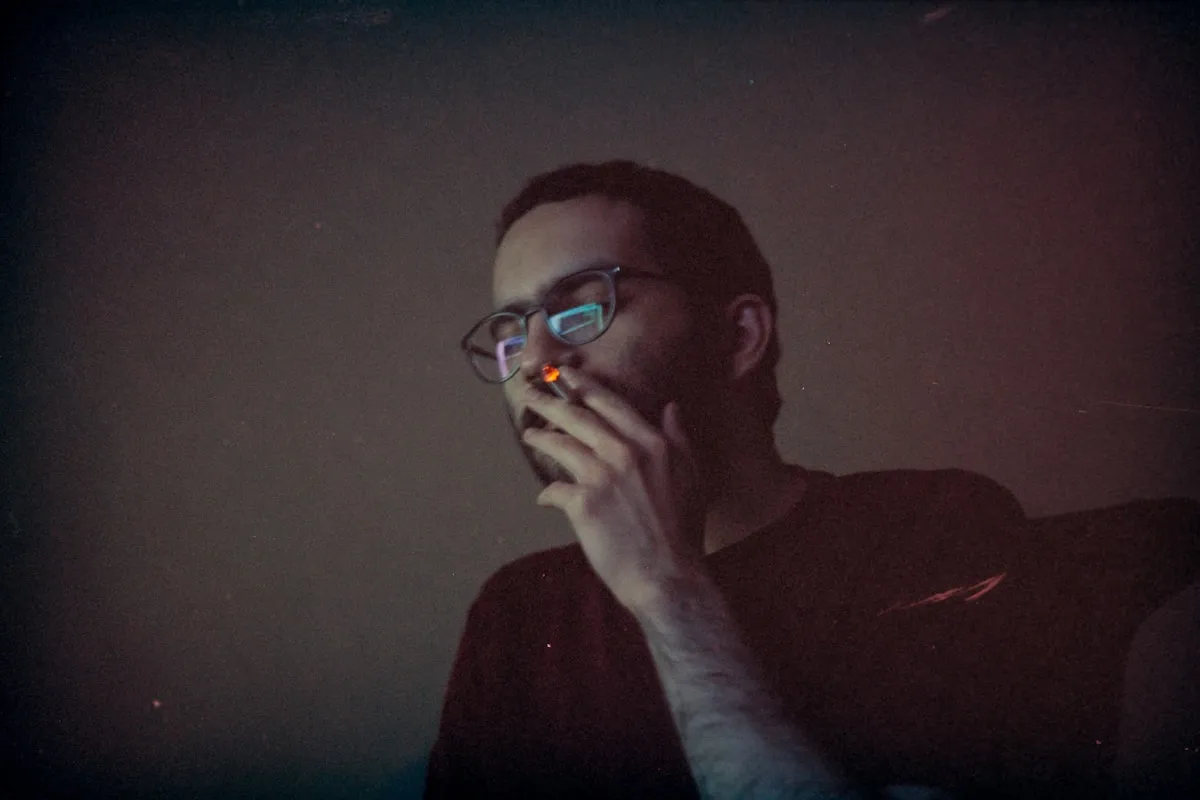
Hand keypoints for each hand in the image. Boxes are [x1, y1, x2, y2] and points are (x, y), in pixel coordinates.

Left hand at [520, 366, 704, 610]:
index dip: (584, 386)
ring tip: (530, 434)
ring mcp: (601, 477)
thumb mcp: (692, 475)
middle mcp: (624, 453)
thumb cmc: (683, 530)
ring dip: (542, 438)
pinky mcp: (583, 504)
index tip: (565, 375)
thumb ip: (678, 438)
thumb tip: (671, 407)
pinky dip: (548, 494)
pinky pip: (555, 491)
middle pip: (578, 418)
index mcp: (651, 443)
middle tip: (528, 392)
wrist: (668, 576)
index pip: (610, 404)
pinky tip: (544, 497)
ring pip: (561, 446)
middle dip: (549, 401)